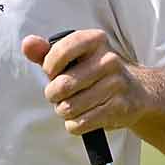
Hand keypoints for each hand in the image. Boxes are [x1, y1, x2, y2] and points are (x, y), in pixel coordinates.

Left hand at [21, 29, 151, 135]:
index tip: (52, 72)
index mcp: (95, 40)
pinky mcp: (119, 107)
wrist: (137, 91)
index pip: (60, 51)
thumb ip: (46, 51)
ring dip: (64, 111)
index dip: (49, 67)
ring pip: (69, 107)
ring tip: (72, 106)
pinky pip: (80, 123)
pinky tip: (82, 116)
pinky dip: (74, 124)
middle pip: (62, 85)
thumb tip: (27, 44)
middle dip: (53, 95)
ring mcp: (116, 84)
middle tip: (59, 95)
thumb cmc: (95, 72)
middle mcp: (109, 59)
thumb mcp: (73, 56)